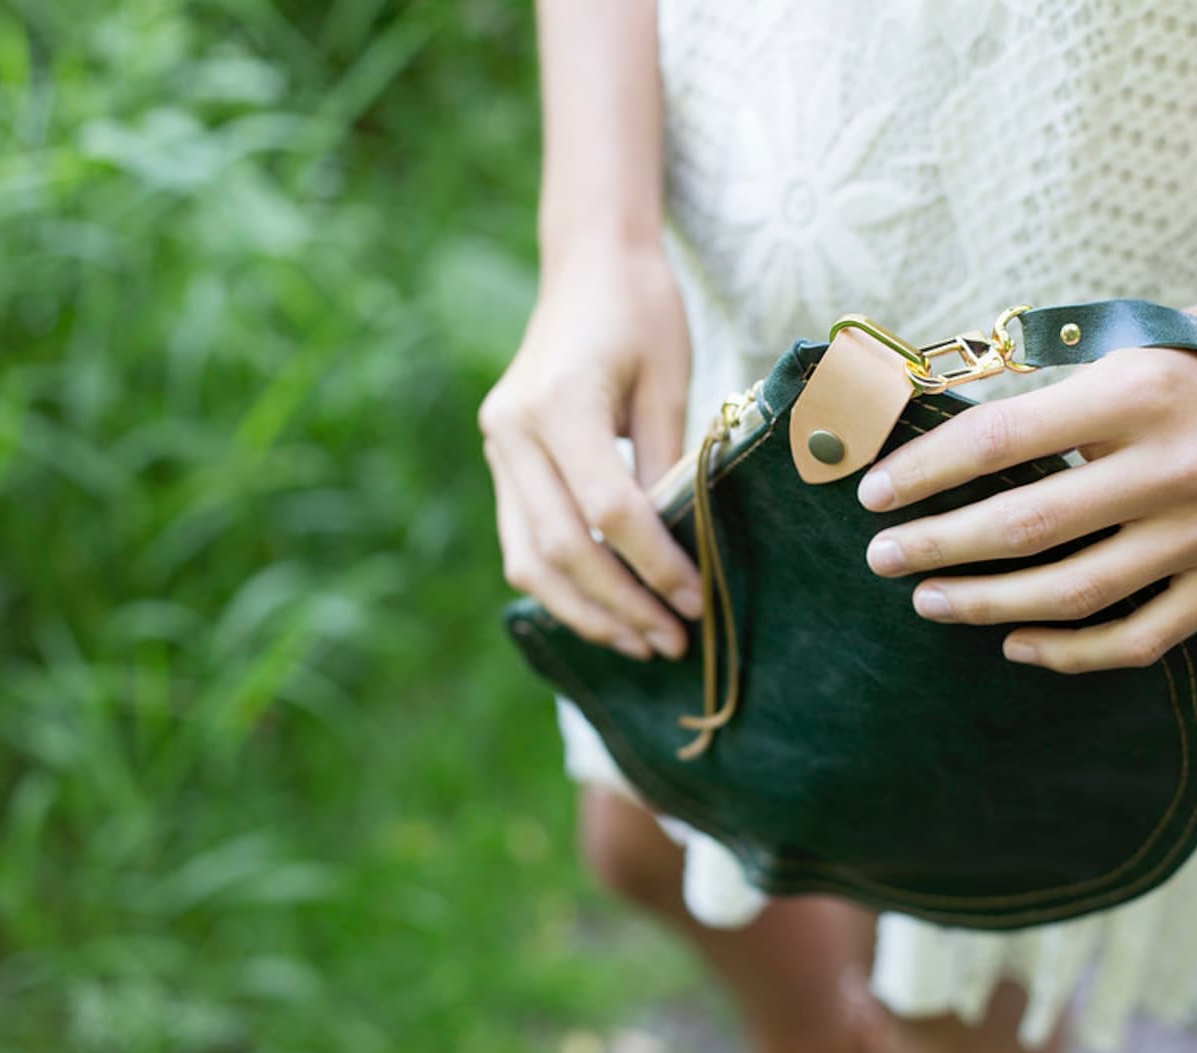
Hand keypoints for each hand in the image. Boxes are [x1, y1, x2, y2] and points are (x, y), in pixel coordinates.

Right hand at [479, 243, 700, 660]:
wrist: (589, 265)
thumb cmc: (643, 312)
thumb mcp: (669, 381)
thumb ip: (665, 466)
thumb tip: (675, 551)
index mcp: (559, 403)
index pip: (608, 511)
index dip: (655, 564)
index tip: (697, 599)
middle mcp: (513, 430)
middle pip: (560, 548)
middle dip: (619, 606)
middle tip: (673, 642)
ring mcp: (498, 446)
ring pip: (527, 559)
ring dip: (584, 611)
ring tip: (640, 642)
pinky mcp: (502, 458)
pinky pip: (521, 540)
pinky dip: (561, 584)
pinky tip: (605, 609)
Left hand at [856, 335, 1196, 672]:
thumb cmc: (1182, 362)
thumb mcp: (1111, 349)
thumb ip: (1026, 389)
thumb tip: (914, 420)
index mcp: (1135, 395)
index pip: (1001, 442)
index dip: (925, 472)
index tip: (870, 495)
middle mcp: (1177, 466)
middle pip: (1028, 526)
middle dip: (938, 546)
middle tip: (882, 558)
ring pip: (1074, 592)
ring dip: (986, 603)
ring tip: (929, 598)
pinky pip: (1138, 639)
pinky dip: (1069, 652)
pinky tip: (1013, 642)